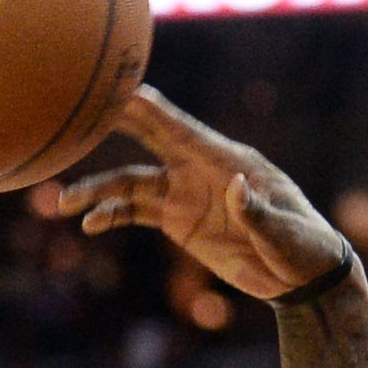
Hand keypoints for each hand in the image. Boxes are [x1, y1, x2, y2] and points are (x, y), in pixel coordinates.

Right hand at [53, 86, 346, 301]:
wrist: (303, 279)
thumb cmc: (304, 247)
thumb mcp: (286, 234)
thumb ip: (259, 212)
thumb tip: (237, 186)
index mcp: (227, 160)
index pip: (179, 127)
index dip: (146, 108)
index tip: (112, 88)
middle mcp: (197, 169)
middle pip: (146, 137)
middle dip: (108, 124)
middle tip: (68, 113)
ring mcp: (184, 193)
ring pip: (129, 182)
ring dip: (97, 189)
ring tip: (64, 203)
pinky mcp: (178, 220)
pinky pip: (135, 212)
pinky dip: (111, 215)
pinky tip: (90, 225)